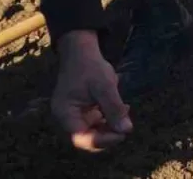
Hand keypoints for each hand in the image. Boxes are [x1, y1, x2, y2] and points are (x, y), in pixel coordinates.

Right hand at [51, 31, 133, 151]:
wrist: (81, 52)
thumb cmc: (89, 66)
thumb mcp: (105, 86)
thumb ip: (114, 108)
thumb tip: (126, 131)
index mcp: (65, 113)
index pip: (81, 138)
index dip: (102, 140)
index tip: (122, 134)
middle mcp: (67, 118)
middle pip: (88, 137)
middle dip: (109, 134)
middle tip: (127, 125)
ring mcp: (75, 115)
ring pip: (94, 131)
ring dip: (111, 126)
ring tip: (125, 110)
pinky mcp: (83, 110)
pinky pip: (97, 122)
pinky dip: (110, 118)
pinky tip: (123, 107)